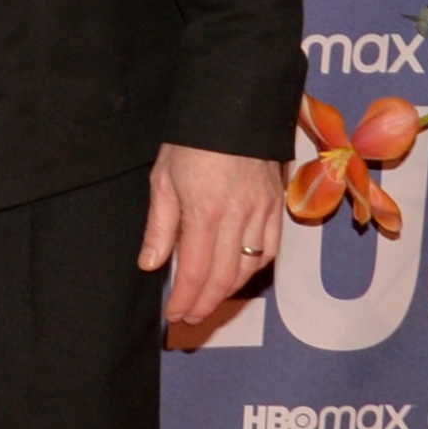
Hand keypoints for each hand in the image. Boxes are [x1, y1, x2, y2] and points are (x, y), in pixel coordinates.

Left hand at [140, 142, 283, 325]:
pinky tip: (237, 276)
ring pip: (249, 268)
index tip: (173, 314)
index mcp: (204, 212)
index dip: (185, 299)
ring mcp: (261, 212)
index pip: (195, 271)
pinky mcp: (276, 206)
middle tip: (188, 317)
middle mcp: (238, 217)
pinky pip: (270, 250)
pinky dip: (253, 269)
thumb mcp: (162, 180)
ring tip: (207, 302)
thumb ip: (159, 227)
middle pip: (224, 277)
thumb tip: (152, 265)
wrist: (231, 111)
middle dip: (205, 304)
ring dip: (228, 292)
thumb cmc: (190, 143)